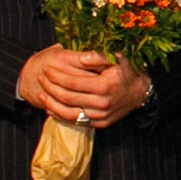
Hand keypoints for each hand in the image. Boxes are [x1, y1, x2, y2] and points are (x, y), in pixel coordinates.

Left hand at [19, 46, 147, 127]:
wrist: (140, 92)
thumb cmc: (126, 72)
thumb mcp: (117, 58)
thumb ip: (99, 56)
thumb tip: (81, 57)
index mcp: (104, 85)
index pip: (72, 82)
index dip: (56, 76)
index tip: (46, 69)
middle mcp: (102, 103)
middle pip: (67, 97)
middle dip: (50, 87)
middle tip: (40, 78)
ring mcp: (101, 115)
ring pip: (69, 113)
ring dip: (52, 104)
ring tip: (42, 94)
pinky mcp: (100, 123)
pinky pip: (76, 122)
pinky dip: (61, 116)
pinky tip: (52, 108)